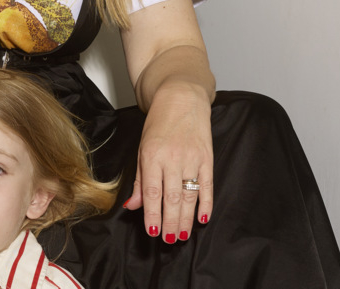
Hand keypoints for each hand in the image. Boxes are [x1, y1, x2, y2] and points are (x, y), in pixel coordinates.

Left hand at [123, 80, 213, 243]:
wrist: (181, 98)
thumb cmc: (158, 124)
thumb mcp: (142, 148)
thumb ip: (138, 179)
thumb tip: (132, 206)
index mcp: (151, 156)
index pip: (151, 192)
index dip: (152, 214)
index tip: (153, 232)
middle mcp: (172, 158)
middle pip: (172, 198)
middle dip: (170, 222)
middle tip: (170, 240)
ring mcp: (192, 158)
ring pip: (189, 196)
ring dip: (187, 218)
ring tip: (183, 234)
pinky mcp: (207, 158)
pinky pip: (208, 186)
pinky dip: (207, 204)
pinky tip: (203, 218)